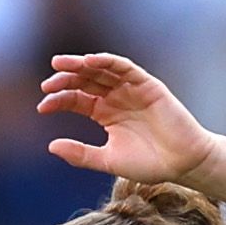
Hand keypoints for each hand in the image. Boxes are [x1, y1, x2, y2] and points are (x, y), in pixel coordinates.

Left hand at [39, 53, 214, 184]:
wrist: (183, 163)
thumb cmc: (149, 164)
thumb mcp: (108, 160)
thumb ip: (81, 154)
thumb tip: (51, 146)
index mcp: (104, 113)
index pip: (76, 99)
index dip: (58, 100)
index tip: (42, 106)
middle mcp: (115, 97)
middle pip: (85, 80)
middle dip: (65, 78)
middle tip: (47, 84)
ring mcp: (131, 89)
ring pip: (101, 70)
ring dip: (81, 64)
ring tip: (61, 64)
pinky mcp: (147, 85)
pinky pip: (125, 68)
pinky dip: (108, 61)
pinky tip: (90, 61)